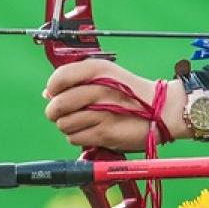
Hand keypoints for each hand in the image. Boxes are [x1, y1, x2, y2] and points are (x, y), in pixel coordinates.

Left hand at [43, 59, 190, 150]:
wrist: (161, 110)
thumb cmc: (129, 93)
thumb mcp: (105, 75)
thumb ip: (75, 80)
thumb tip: (47, 93)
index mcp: (97, 68)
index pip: (58, 79)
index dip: (53, 89)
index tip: (58, 93)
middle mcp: (98, 87)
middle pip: (57, 105)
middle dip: (56, 112)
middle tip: (67, 113)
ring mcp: (101, 111)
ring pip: (63, 124)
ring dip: (69, 127)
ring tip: (85, 122)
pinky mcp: (105, 132)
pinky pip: (75, 139)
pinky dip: (80, 138)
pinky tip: (93, 131)